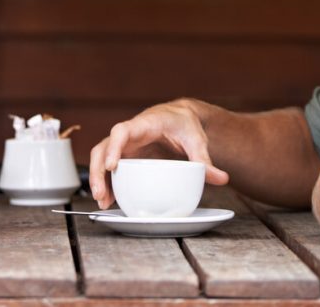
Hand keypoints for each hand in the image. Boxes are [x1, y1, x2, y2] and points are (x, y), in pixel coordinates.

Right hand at [88, 99, 229, 208]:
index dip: (113, 147)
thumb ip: (205, 159)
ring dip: (98, 180)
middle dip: (98, 170)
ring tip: (103, 202)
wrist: (178, 117)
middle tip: (101, 193)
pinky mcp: (125, 155)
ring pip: (101, 158)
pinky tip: (109, 201)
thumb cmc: (184, 124)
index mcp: (143, 124)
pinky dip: (107, 183)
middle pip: (103, 147)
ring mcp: (124, 145)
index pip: (121, 131)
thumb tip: (222, 178)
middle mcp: (128, 133)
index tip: (112, 166)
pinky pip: (109, 168)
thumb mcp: (196, 139)